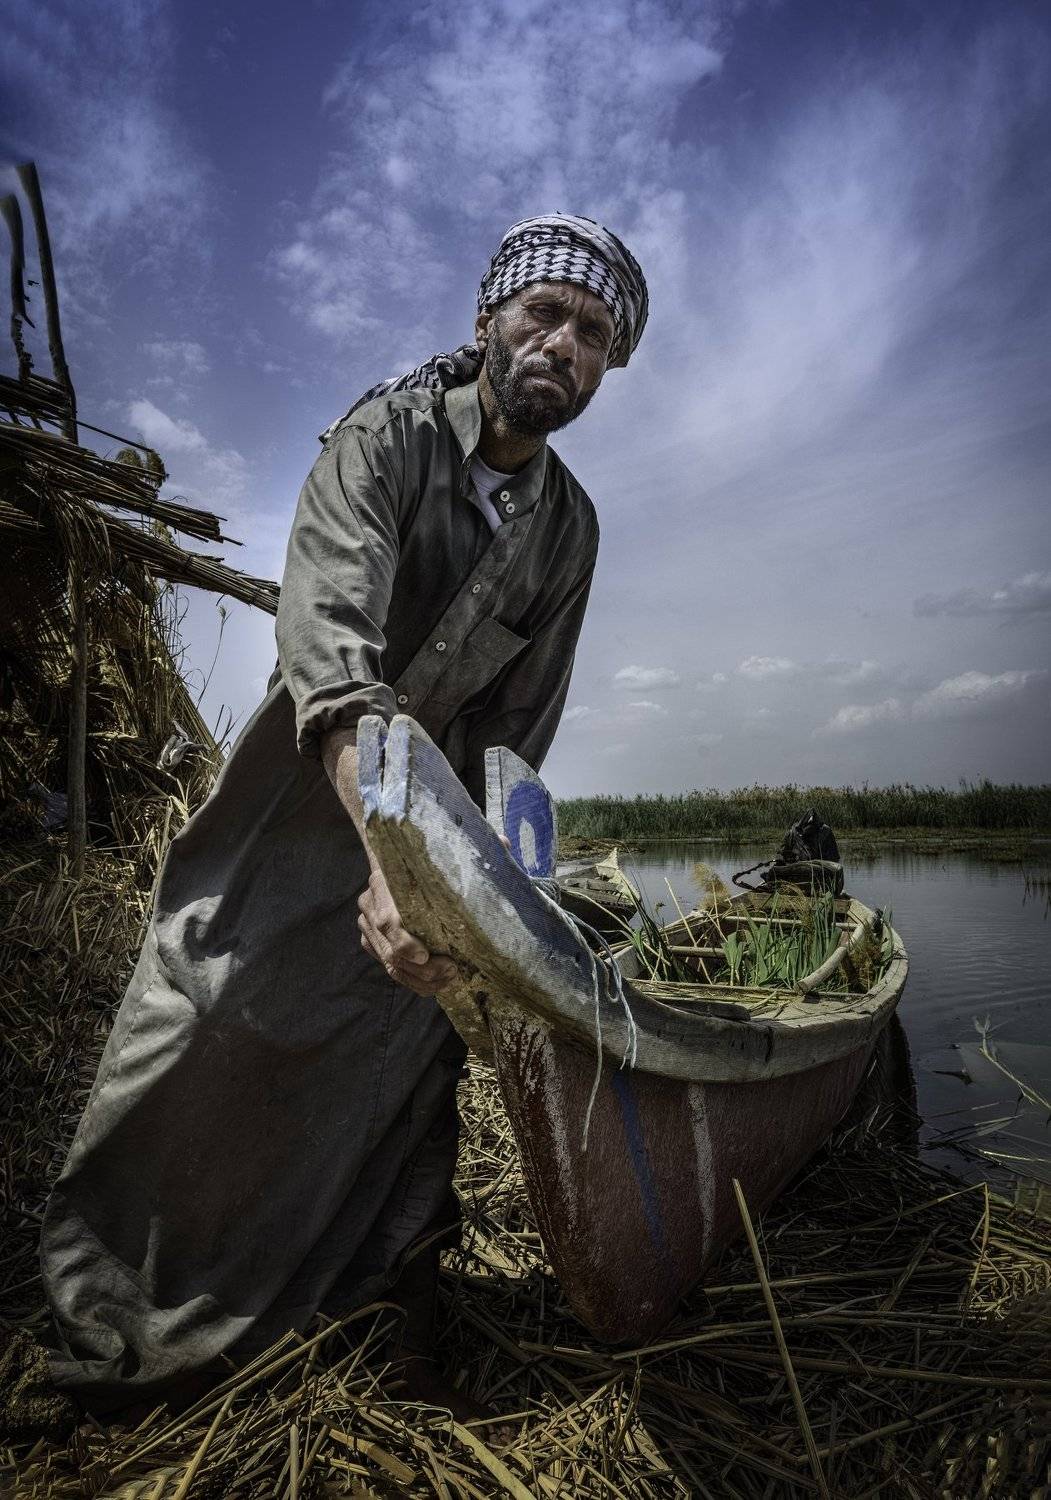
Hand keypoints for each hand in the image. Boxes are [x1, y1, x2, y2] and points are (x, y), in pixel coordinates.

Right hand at [357, 867, 457, 996]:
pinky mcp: (370, 940)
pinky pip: (390, 967)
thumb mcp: (428, 867)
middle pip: (392, 951)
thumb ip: (441, 879)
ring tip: (448, 980)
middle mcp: (370, 906)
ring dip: (421, 980)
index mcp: (381, 883)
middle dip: (424, 969)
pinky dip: (413, 980)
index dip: (405, 944)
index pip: (388, 922)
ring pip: (391, 965)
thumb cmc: (419, 863)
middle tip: (452, 970)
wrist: (391, 858)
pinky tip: (434, 983)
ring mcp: (367, 925)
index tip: (426, 956)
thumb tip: (470, 889)